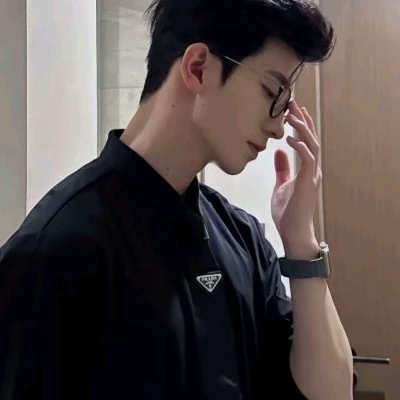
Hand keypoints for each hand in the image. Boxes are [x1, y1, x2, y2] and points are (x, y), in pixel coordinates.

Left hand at [271, 101, 320, 259]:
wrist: (293, 232)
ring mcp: (312, 175)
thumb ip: (282, 168)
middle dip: (302, 121)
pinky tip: (289, 138)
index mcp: (306, 169)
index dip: (301, 126)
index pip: (305, 142)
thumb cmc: (288, 211)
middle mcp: (312, 169)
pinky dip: (300, 147)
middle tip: (293, 104)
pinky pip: (307, 160)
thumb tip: (278, 151)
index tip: (294, 111)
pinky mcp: (308, 182)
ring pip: (311, 145)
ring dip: (302, 129)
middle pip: (310, 139)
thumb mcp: (281, 185)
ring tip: (292, 115)